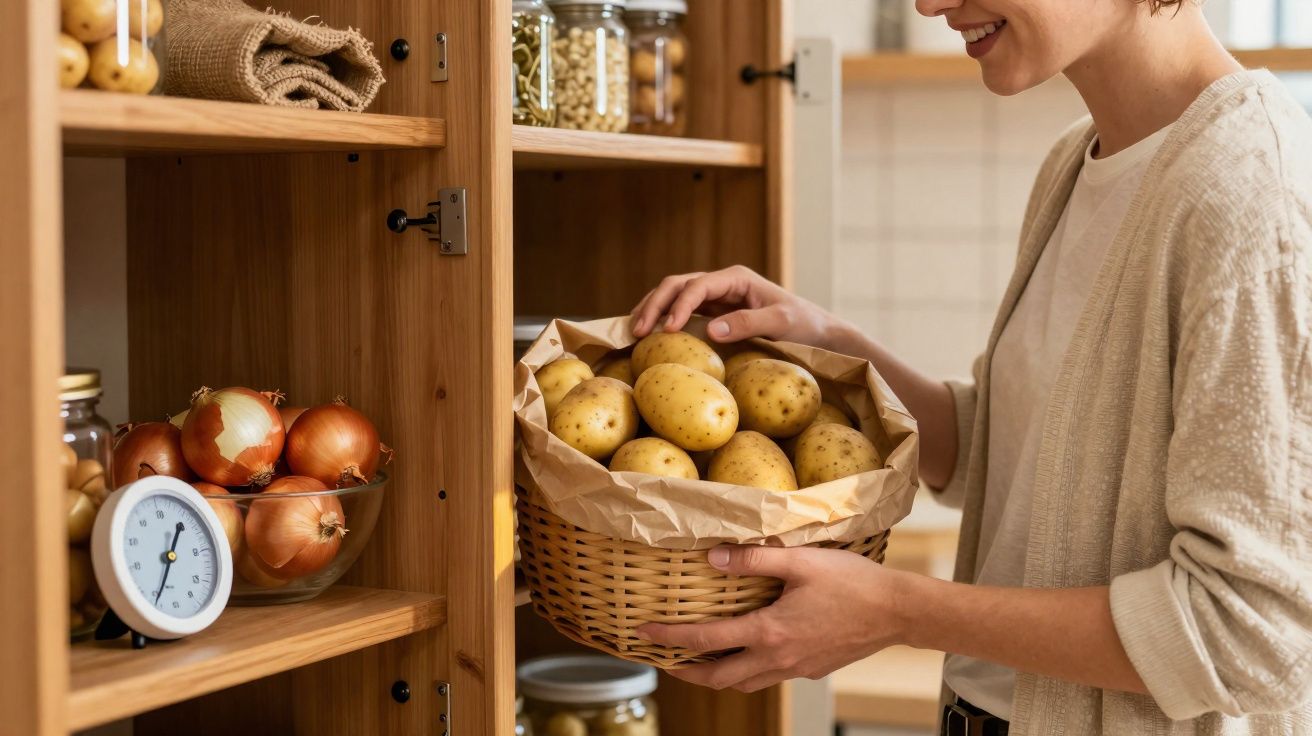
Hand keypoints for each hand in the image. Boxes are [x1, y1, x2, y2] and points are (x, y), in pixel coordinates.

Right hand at [629, 266, 838, 347]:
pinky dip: (662, 320)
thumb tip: (712, 330)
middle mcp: (722, 284)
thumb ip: (748, 323)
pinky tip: (648, 335)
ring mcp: (716, 298)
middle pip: (677, 285)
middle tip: (638, 331)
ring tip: (634, 332)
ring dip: (652, 310)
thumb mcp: (781, 323)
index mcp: (736, 278)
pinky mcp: (714, 314)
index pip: (697, 286)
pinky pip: (681, 313)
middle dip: (655, 304)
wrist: (817, 333)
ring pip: (673, 296)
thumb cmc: (804, 325)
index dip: (678, 305)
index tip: (667, 330)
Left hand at [636, 544, 912, 691]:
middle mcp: (778, 658)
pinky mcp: (810, 669)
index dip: (669, 637)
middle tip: (662, 659)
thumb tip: (712, 556)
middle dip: (684, 672)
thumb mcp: (800, 561)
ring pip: (743, 683)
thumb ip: (753, 558)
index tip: (643, 633)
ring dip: (715, 675)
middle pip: (718, 679)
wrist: (897, 611)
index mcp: (770, 632)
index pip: (705, 640)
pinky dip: (745, 669)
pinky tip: (746, 649)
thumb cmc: (853, 583)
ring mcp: (795, 668)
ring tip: (697, 658)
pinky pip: (767, 677)